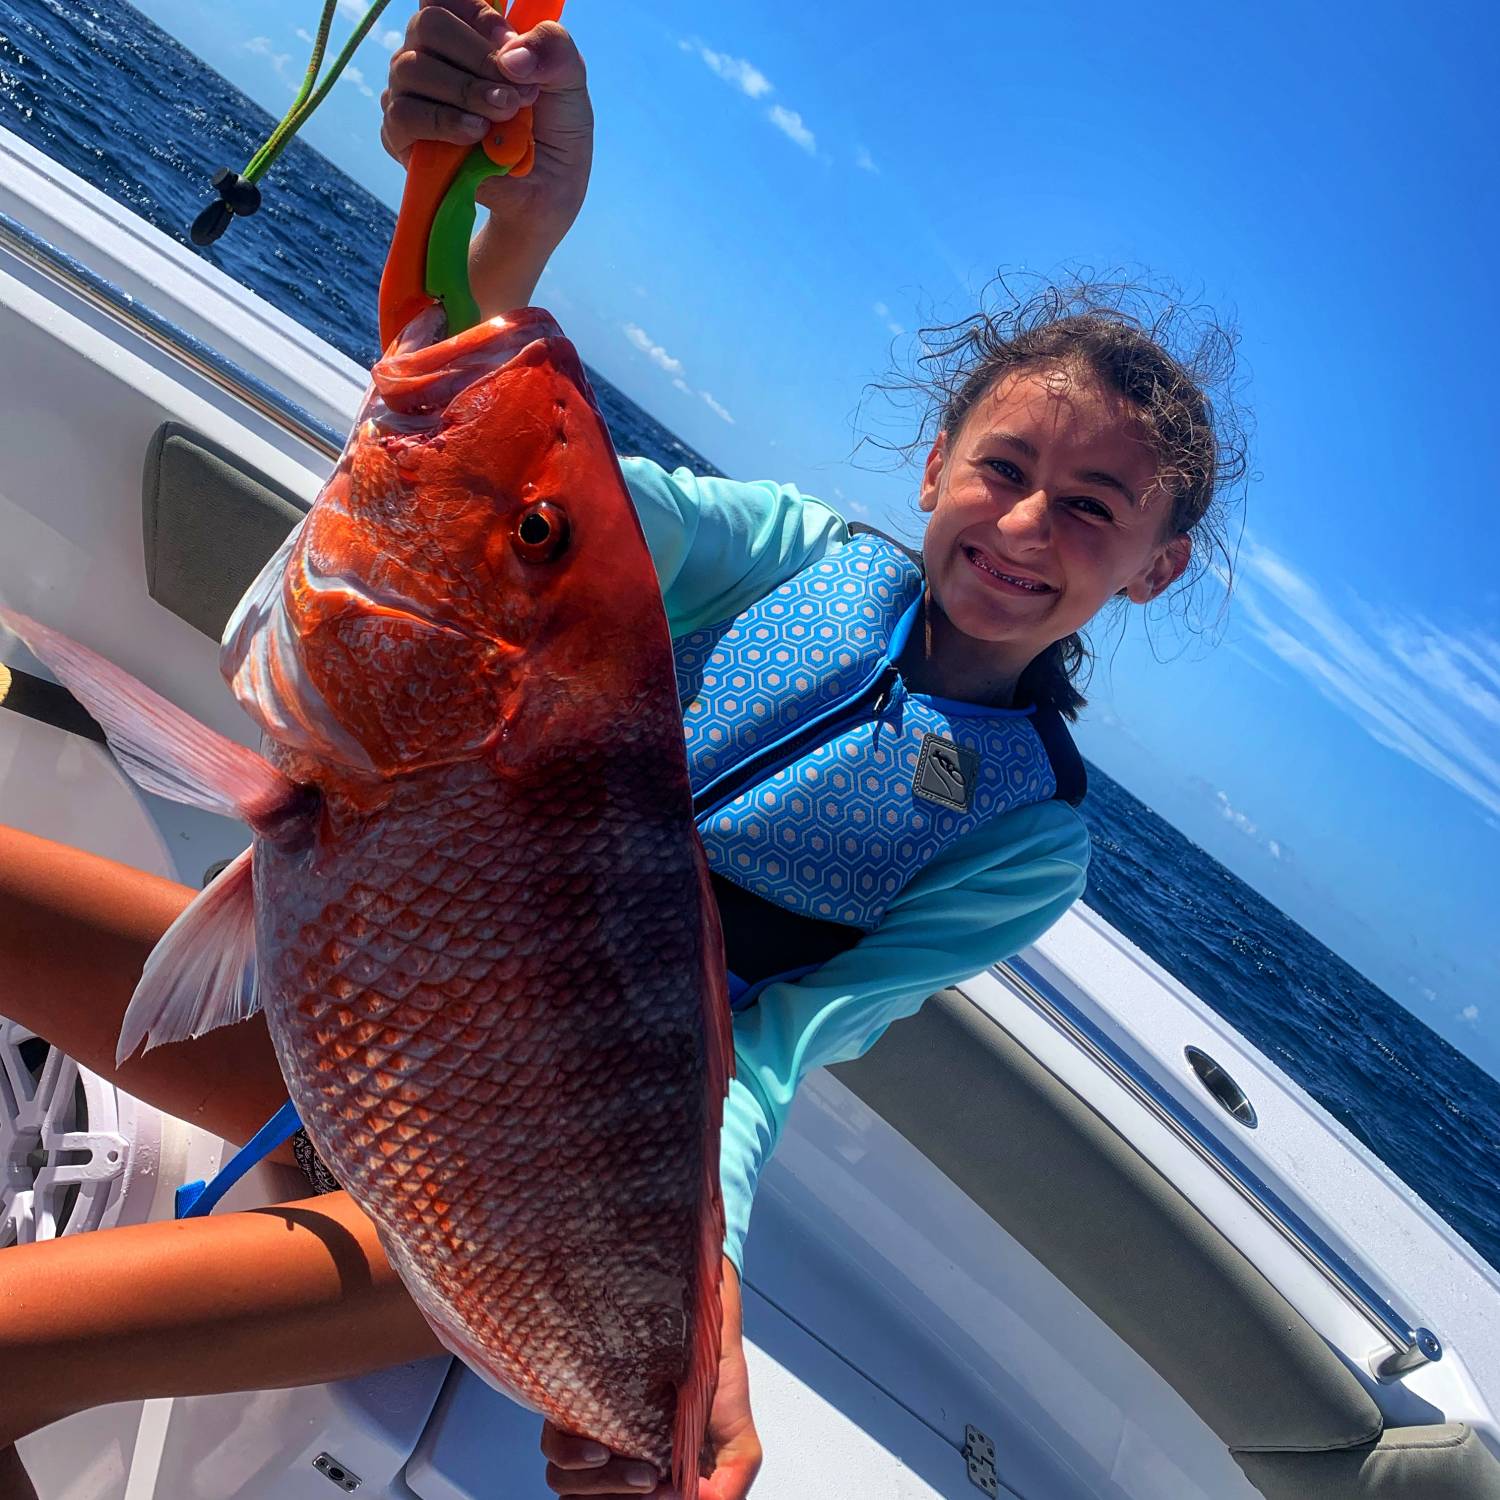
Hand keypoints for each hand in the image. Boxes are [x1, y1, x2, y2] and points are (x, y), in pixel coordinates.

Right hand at [381, 0, 592, 311]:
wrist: (546, 192)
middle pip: (428, 24)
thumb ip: (553, 50)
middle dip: (477, 57)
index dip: (478, 15)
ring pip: (412, 68)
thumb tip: (511, 57)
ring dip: (466, 91)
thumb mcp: (569, 81)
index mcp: (467, 30)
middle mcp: (432, 54)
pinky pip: (404, 115)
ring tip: (503, 115)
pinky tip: (475, 135)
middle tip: (515, 95)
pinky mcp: (401, 136)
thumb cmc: (553, 130)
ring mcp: (411, 93)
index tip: (512, 46)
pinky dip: (443, 122)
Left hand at [541, 1259, 762, 1499]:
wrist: (710, 1332)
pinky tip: (601, 1450)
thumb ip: (729, 1487)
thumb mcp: (739, 1448)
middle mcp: (615, 1461)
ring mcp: (593, 1435)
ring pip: (565, 1486)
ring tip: (640, 1472)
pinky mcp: (576, 1406)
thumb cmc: (721, 1388)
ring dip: (602, 1487)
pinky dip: (574, 1459)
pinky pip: (555, 1448)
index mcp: (647, 1478)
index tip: (667, 1494)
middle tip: (652, 1484)